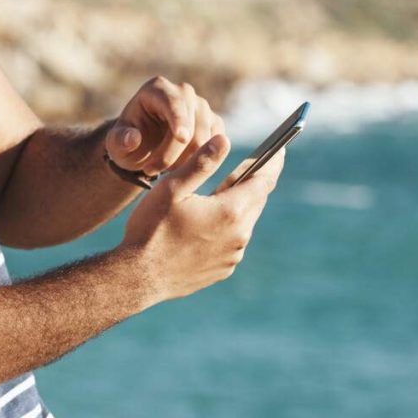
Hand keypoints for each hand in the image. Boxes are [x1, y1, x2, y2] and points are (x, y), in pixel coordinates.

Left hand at [106, 77, 223, 179]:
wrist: (143, 147)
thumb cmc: (128, 142)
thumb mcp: (116, 144)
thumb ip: (120, 141)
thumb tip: (132, 138)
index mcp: (157, 89)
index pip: (173, 103)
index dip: (179, 120)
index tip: (182, 138)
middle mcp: (184, 93)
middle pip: (191, 123)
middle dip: (173, 153)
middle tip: (150, 171)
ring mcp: (201, 107)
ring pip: (205, 138)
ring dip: (184, 161)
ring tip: (160, 170)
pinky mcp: (214, 123)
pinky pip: (215, 146)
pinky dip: (199, 161)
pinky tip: (178, 167)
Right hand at [117, 133, 285, 303]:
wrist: (137, 278)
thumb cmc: (151, 229)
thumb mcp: (172, 188)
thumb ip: (202, 162)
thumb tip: (224, 139)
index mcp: (230, 211)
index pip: (264, 180)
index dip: (274, 161)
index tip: (280, 147)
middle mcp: (239, 235)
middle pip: (256, 200)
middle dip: (251, 182)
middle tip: (241, 168)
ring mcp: (233, 255)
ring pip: (244, 221)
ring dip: (235, 207)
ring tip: (214, 198)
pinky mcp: (223, 269)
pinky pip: (232, 242)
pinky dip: (225, 229)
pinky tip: (204, 227)